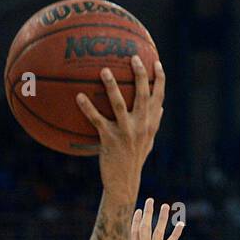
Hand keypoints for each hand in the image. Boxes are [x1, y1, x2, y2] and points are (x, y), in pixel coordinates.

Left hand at [76, 56, 164, 200]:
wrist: (124, 182)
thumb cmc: (134, 160)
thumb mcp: (149, 142)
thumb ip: (154, 124)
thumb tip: (161, 108)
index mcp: (151, 124)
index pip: (159, 97)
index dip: (159, 79)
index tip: (156, 62)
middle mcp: (141, 125)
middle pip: (142, 94)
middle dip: (140, 74)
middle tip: (133, 57)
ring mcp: (125, 132)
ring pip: (119, 104)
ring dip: (111, 86)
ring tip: (103, 70)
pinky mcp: (109, 140)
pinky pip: (97, 120)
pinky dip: (87, 108)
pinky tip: (78, 97)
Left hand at [123, 198, 183, 239]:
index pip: (130, 235)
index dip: (132, 222)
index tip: (134, 209)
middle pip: (144, 230)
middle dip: (146, 214)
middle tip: (150, 200)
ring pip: (157, 234)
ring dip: (161, 220)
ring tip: (165, 205)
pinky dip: (174, 236)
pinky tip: (181, 225)